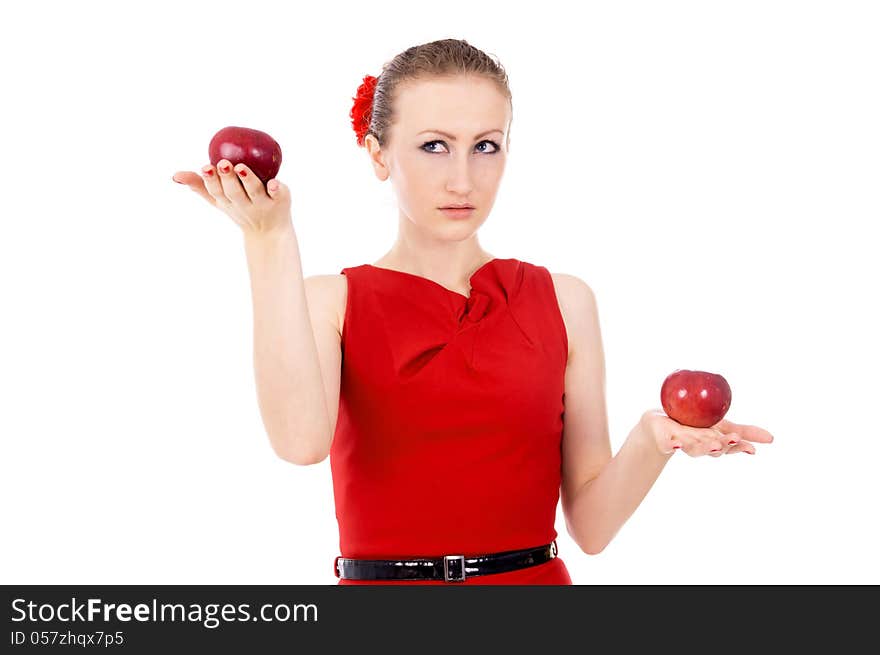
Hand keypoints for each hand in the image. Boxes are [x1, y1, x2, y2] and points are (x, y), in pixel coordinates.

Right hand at [172, 159, 293, 237]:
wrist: (270, 232)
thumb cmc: (240, 209)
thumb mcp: (219, 201)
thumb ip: (199, 186)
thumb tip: (175, 175)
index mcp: (227, 202)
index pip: (216, 192)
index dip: (210, 180)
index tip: (205, 167)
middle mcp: (244, 204)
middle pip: (234, 192)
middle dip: (227, 179)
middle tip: (223, 164)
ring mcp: (262, 204)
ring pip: (254, 192)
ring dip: (248, 180)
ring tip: (241, 168)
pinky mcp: (280, 201)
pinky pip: (278, 195)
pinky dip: (276, 189)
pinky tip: (274, 182)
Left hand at [639, 408, 773, 456]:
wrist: (660, 426)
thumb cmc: (695, 426)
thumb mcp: (721, 425)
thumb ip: (745, 431)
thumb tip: (772, 438)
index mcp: (715, 442)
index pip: (730, 446)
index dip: (740, 448)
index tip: (751, 448)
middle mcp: (700, 446)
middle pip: (714, 449)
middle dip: (724, 445)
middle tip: (733, 439)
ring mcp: (684, 445)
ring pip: (695, 449)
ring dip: (705, 448)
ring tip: (714, 445)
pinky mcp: (667, 442)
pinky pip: (670, 444)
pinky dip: (675, 445)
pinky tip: (678, 444)